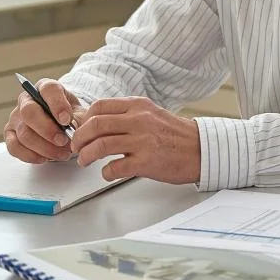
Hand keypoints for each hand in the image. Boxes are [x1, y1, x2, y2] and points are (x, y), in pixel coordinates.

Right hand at [4, 78, 82, 163]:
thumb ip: (78, 120)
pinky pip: (14, 147)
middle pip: (29, 112)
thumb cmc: (70, 115)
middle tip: (64, 141)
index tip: (67, 120)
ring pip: (23, 133)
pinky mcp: (10, 133)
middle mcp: (27, 100)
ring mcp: (16, 117)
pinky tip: (45, 158)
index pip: (48, 89)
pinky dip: (31, 155)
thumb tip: (73, 129)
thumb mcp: (79, 113)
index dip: (57, 105)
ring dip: (44, 147)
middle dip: (48, 130)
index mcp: (46, 88)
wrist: (61, 124)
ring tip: (62, 154)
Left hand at [70, 96, 200, 183]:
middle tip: (77, 147)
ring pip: (100, 145)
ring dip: (86, 156)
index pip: (99, 106)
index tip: (80, 129)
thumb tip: (96, 122)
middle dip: (79, 138)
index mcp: (139, 106)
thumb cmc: (177, 135)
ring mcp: (143, 141)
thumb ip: (127, 116)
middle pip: (95, 125)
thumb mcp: (152, 115)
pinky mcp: (147, 162)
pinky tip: (108, 173)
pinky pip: (114, 167)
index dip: (83, 119)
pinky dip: (105, 173)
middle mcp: (140, 120)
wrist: (202, 150)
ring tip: (85, 161)